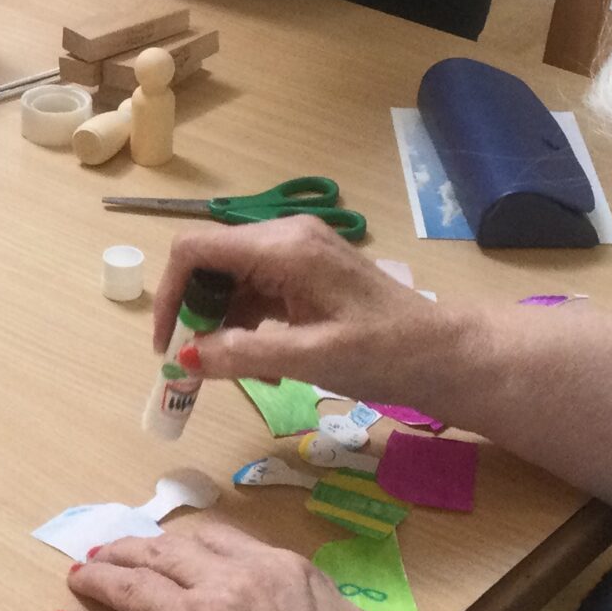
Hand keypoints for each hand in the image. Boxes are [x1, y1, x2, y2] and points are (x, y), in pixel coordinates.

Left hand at [56, 522, 436, 610]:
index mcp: (282, 572)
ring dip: (99, 579)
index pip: (218, 541)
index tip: (170, 547)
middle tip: (109, 553)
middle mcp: (230, 586)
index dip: (186, 543)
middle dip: (132, 550)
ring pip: (131, 589)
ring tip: (79, 578)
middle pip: (166, 556)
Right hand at [153, 217, 473, 414]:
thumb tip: (184, 358)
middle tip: (195, 364)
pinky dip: (245, 325)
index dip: (168, 294)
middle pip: (209, 263)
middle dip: (193, 312)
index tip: (167, 345)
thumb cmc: (385, 353)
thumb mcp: (310, 358)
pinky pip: (256, 292)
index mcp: (283, 246)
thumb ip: (242, 354)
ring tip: (232, 372)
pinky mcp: (307, 275)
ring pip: (230, 281)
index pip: (195, 250)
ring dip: (219, 324)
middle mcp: (285, 238)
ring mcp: (297, 255)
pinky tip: (258, 363)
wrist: (445, 354)